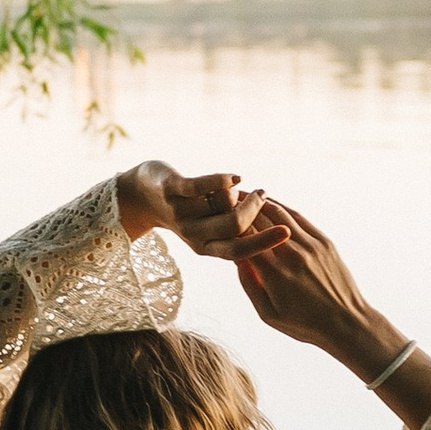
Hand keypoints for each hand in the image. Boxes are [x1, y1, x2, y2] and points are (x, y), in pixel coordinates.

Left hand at [113, 164, 292, 259]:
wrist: (142, 195)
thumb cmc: (187, 210)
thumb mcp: (209, 227)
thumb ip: (234, 230)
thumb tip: (272, 229)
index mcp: (206, 247)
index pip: (239, 252)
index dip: (264, 242)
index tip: (288, 230)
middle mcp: (193, 235)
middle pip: (235, 226)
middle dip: (255, 208)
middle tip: (262, 195)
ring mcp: (181, 212)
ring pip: (222, 203)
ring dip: (237, 191)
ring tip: (241, 186)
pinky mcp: (171, 189)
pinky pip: (201, 184)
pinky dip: (223, 179)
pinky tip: (236, 177)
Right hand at [229, 192, 430, 419]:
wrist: (347, 323)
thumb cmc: (305, 324)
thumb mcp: (268, 314)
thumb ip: (249, 285)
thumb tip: (235, 258)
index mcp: (275, 274)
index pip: (243, 238)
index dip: (228, 226)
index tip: (216, 218)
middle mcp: (292, 254)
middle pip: (259, 219)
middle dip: (239, 208)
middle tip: (224, 199)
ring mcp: (310, 245)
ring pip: (278, 212)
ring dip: (258, 202)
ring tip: (243, 196)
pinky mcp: (324, 241)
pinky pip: (297, 217)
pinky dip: (281, 208)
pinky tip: (269, 204)